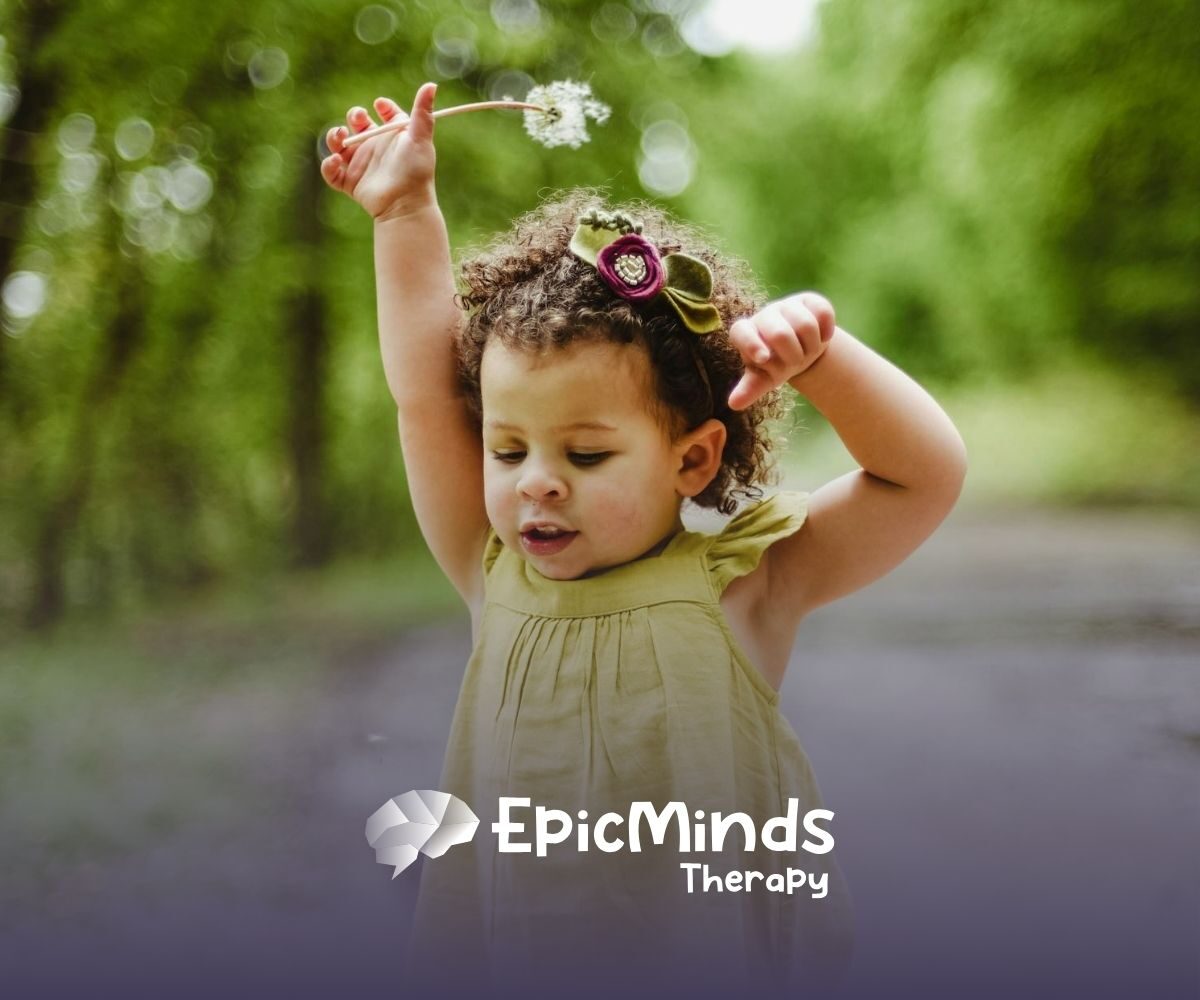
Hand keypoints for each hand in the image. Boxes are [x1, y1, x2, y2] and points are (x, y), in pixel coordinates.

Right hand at [319, 82, 438, 220]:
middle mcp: (376, 148)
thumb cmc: (416, 171)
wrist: (405, 204)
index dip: (382, 107)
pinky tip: (337, 161)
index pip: (386, 114)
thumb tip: (431, 84)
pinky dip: (328, 165)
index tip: (380, 105)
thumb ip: (422, 112)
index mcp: (393, 136)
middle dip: (354, 117)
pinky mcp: (350, 182)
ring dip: (334, 137)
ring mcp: (361, 165)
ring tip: (341, 137)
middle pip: (357, 125)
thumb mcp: (419, 138)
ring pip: (339, 145)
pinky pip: (331, 172)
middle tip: (358, 119)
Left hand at [726, 292, 836, 410]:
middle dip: (793, 356)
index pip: (741, 332)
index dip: (752, 344)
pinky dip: (827, 331)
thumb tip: (734, 404)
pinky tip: (823, 336)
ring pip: (806, 325)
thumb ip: (750, 388)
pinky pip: (823, 312)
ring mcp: (786, 305)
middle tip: (796, 362)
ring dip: (812, 347)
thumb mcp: (763, 378)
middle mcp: (764, 316)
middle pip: (780, 334)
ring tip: (808, 351)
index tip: (763, 359)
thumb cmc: (776, 365)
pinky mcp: (809, 300)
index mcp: (745, 333)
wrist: (802, 349)